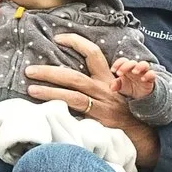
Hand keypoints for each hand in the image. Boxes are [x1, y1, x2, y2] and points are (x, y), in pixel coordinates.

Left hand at [25, 34, 160, 168]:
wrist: (141, 133)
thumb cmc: (121, 110)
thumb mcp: (112, 91)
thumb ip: (94, 82)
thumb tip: (66, 73)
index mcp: (107, 78)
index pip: (93, 54)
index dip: (76, 42)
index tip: (58, 38)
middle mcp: (104, 89)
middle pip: (74, 76)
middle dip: (50, 71)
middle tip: (30, 70)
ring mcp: (101, 105)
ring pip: (72, 95)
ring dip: (49, 91)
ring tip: (31, 89)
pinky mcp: (98, 120)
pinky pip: (76, 113)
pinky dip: (60, 110)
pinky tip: (43, 110)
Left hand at [112, 59, 155, 101]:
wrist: (140, 94)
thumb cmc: (129, 86)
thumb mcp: (121, 86)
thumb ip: (116, 85)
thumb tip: (112, 87)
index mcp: (127, 68)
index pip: (123, 61)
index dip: (117, 63)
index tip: (113, 70)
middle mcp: (135, 68)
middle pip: (132, 62)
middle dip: (125, 66)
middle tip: (119, 73)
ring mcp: (144, 72)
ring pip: (144, 64)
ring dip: (139, 67)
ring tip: (134, 72)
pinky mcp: (151, 78)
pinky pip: (152, 74)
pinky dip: (148, 75)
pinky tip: (143, 79)